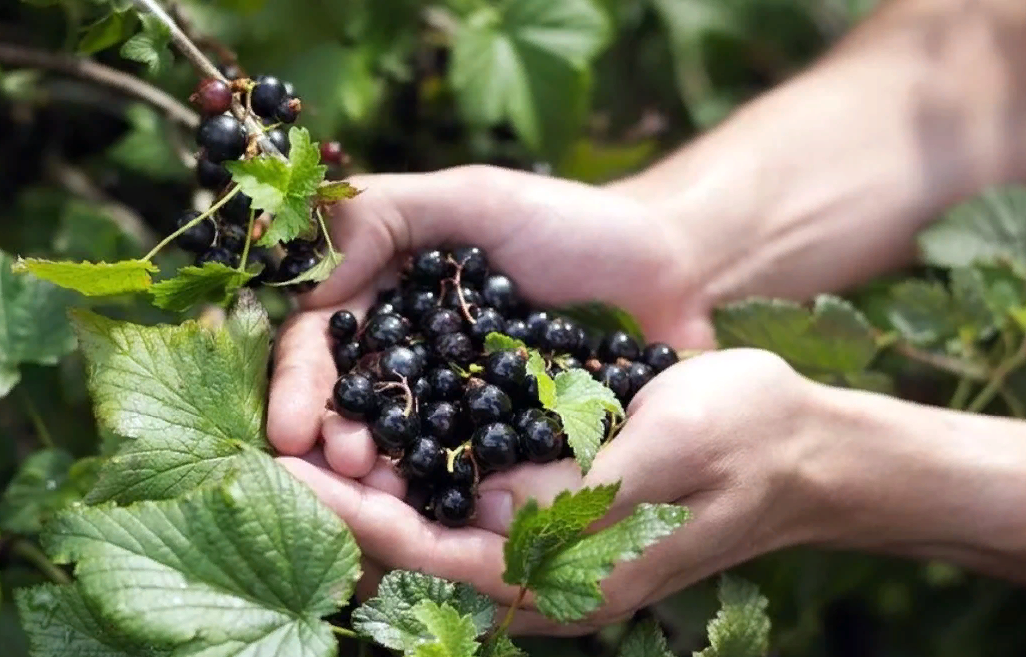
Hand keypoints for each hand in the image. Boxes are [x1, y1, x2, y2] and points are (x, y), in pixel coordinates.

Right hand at [268, 164, 716, 458]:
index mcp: (389, 298)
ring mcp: (461, 407)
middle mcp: (414, 359)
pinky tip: (436, 514)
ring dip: (381, 478)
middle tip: (343, 467)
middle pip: (354, 407)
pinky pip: (470, 474)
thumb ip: (385, 216)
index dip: (303, 385)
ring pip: (404, 449)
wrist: (672, 268)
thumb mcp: (475, 198)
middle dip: (336, 440)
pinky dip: (447, 494)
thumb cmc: (573, 223)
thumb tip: (308, 282)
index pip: (323, 343)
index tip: (293, 428)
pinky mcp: (510, 445)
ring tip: (376, 497)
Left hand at [277, 348, 825, 634]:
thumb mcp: (665, 452)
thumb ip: (572, 492)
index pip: (433, 558)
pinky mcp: (558, 515)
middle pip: (419, 554)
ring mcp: (552, 550)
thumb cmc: (745, 441)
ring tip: (312, 436)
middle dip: (348, 506)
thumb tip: (476, 510)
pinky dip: (420, 472)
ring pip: (436, 528)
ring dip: (374, 488)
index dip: (355, 518)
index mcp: (571, 577)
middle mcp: (549, 577)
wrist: (803, 448)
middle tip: (280, 447)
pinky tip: (388, 431)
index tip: (290, 471)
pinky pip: (468, 504)